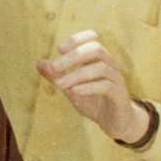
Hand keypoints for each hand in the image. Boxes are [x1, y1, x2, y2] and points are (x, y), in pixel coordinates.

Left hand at [36, 30, 150, 142]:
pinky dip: (89, 87)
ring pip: (101, 67)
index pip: (92, 38)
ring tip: (59, 85)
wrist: (113, 122)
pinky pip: (106, 86)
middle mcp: (110, 65)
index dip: (76, 40)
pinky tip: (75, 91)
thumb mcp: (71, 89)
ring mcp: (117, 79)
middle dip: (73, 56)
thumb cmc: (93, 102)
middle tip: (54, 67)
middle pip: (95, 49)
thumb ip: (57, 77)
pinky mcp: (120, 95)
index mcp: (99, 59)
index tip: (59, 49)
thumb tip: (40, 63)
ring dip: (77, 74)